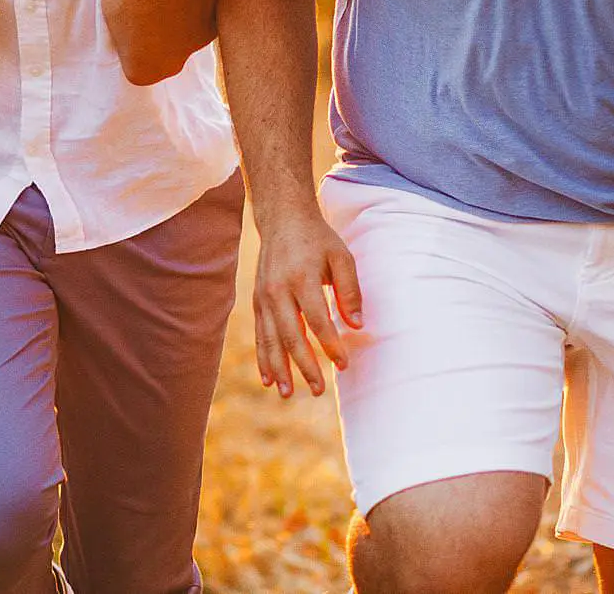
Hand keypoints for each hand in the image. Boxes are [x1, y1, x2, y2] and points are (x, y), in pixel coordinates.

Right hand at [252, 207, 362, 398]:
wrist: (283, 219)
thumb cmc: (318, 240)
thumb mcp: (341, 257)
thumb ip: (350, 291)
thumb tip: (357, 326)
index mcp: (301, 278)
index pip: (317, 319)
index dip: (330, 344)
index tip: (345, 364)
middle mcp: (278, 290)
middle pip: (290, 334)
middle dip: (304, 365)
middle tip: (318, 389)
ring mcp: (263, 296)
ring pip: (270, 339)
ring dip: (279, 368)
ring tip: (287, 393)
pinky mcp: (256, 301)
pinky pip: (260, 334)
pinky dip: (263, 357)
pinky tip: (268, 378)